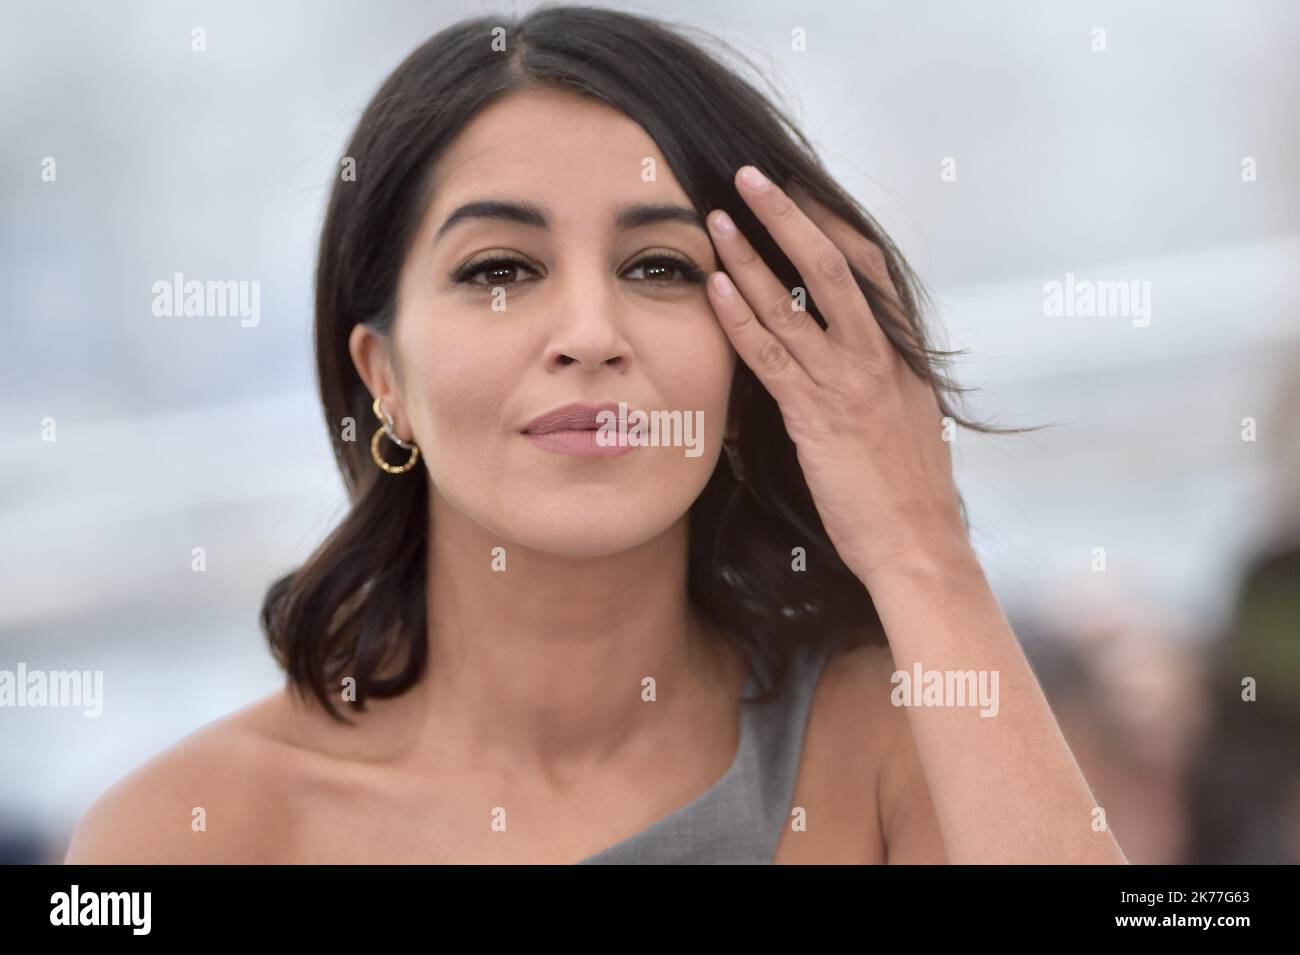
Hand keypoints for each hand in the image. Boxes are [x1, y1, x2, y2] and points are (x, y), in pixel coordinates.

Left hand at [704, 165, 972, 587]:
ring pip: (795, 303)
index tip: (797, 187)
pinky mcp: (816, 415)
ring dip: (751, 256)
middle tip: (750, 176)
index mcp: (900, 350)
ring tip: (718, 218)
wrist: (918, 542)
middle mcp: (877, 355)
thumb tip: (848, 347)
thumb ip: (878, 373)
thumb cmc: (907, 488)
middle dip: (788, 216)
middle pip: (831, 264)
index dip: (828, 222)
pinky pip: (771, 357)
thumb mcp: (905, 415)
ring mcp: (847, 382)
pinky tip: (716, 288)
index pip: (865, 266)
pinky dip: (741, 318)